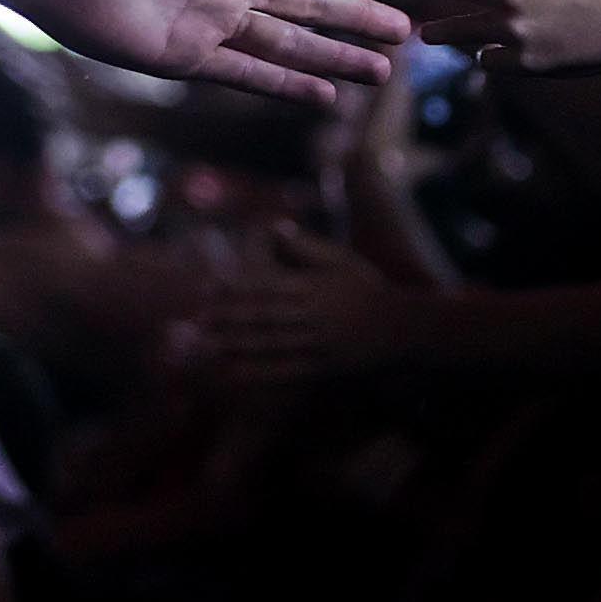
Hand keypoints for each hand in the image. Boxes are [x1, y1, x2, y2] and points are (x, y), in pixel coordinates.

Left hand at [2, 0, 407, 106]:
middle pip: (310, 2)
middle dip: (358, 17)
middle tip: (407, 32)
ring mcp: (209, 20)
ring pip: (289, 43)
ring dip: (336, 57)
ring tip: (383, 71)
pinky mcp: (185, 55)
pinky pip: (249, 74)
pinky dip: (287, 86)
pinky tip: (325, 96)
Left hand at [201, 223, 420, 382]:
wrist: (405, 329)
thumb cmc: (369, 289)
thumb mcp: (342, 260)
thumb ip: (307, 246)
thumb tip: (275, 227)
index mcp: (314, 290)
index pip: (267, 288)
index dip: (235, 289)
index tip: (207, 288)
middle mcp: (314, 318)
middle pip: (263, 319)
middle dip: (228, 320)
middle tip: (195, 321)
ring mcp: (319, 346)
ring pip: (271, 347)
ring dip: (236, 348)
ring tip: (205, 348)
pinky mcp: (323, 369)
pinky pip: (286, 372)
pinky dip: (258, 374)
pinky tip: (233, 375)